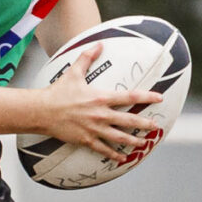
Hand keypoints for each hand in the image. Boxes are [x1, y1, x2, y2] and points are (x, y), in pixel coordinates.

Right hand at [28, 45, 163, 157]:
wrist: (42, 111)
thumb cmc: (58, 92)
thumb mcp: (74, 72)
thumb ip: (88, 57)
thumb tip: (99, 43)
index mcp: (100, 97)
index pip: (129, 97)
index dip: (146, 97)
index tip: (159, 98)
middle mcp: (100, 114)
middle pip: (128, 120)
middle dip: (144, 124)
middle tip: (155, 127)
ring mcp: (94, 129)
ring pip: (119, 137)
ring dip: (133, 141)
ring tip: (143, 143)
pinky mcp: (86, 139)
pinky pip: (103, 149)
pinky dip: (113, 154)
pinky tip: (122, 158)